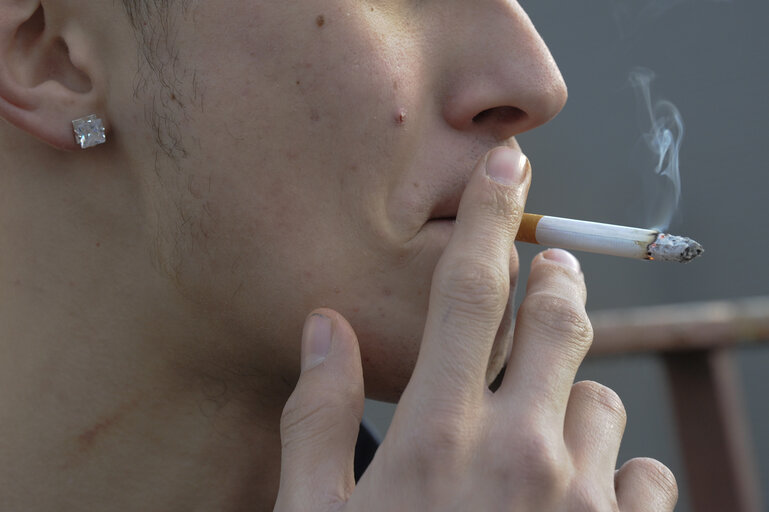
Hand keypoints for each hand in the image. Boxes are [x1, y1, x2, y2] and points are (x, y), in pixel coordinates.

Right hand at [275, 147, 677, 510]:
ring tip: (538, 435)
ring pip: (604, 398)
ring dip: (576, 399)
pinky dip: (619, 473)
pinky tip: (581, 501)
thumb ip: (318, 416)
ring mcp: (584, 504)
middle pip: (558, 319)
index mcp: (437, 437)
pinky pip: (647, 474)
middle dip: (554, 284)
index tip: (507, 165)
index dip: (486, 217)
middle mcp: (521, 455)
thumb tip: (324, 327)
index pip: (466, 291)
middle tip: (546, 274)